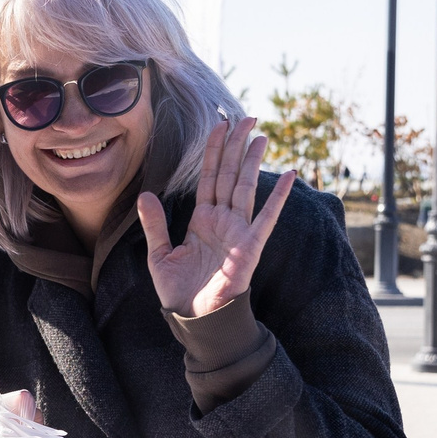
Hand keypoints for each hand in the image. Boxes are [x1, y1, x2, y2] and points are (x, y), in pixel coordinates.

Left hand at [135, 116, 295, 316]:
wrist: (194, 320)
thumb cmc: (180, 292)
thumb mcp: (160, 255)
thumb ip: (155, 225)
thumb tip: (146, 195)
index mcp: (202, 220)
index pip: (210, 176)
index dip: (214, 150)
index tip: (220, 125)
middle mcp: (222, 220)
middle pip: (230, 174)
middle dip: (236, 145)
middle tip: (245, 117)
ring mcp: (238, 231)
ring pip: (245, 187)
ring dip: (252, 161)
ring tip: (259, 134)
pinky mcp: (250, 247)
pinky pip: (267, 217)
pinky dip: (279, 197)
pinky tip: (290, 174)